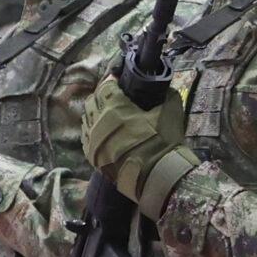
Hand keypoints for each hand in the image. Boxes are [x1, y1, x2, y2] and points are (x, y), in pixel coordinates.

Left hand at [82, 77, 191, 210]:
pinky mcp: (90, 154)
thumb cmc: (163, 141)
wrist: (156, 175)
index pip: (105, 85)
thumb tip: (162, 87)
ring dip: (96, 113)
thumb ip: (165, 93)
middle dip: (102, 96)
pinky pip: (85, 135)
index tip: (119, 81)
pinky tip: (104, 132)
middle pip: (92, 100)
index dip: (112, 81)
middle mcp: (97, 120)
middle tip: (115, 98)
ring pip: (86, 118)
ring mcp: (91, 139)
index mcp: (115, 106)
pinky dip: (93, 130)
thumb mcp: (170, 110)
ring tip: (110, 116)